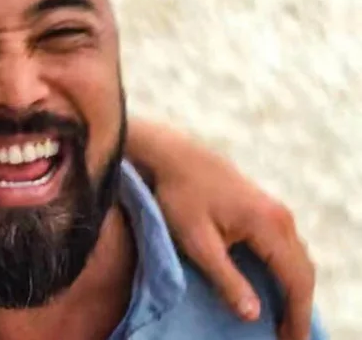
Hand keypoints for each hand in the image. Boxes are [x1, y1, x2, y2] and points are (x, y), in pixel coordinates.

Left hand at [129, 120, 313, 339]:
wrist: (171, 154)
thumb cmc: (178, 195)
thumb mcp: (196, 240)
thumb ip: (226, 278)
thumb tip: (254, 315)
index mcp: (268, 224)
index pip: (296, 280)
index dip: (297, 315)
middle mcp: (280, 216)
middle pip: (303, 271)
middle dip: (300, 308)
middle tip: (290, 338)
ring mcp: (274, 209)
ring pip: (297, 258)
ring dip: (295, 290)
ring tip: (284, 320)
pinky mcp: (264, 207)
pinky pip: (286, 247)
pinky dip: (287, 272)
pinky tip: (273, 288)